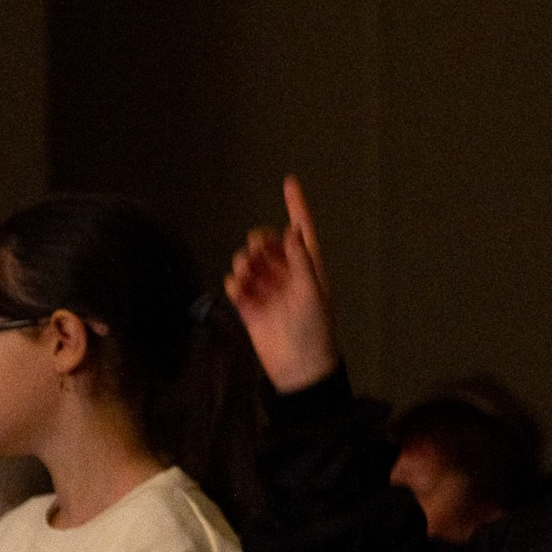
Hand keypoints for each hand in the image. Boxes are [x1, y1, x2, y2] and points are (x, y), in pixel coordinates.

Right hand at [224, 175, 340, 392]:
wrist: (299, 369)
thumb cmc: (315, 332)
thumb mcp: (313, 293)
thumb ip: (301, 261)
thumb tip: (292, 232)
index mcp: (309, 268)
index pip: (301, 231)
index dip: (296, 206)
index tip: (289, 182)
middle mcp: (288, 276)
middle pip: (269, 244)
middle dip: (260, 241)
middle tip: (256, 250)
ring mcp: (268, 291)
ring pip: (251, 263)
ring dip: (245, 262)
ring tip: (245, 273)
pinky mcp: (251, 309)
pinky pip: (238, 286)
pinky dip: (236, 283)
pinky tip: (239, 291)